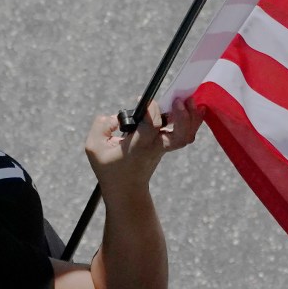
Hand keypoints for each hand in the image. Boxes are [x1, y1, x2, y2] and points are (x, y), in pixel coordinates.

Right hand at [82, 99, 201, 200]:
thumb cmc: (110, 168)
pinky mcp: (168, 144)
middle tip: (178, 100)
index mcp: (139, 147)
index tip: (142, 99)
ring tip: (189, 99)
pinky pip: (186, 134)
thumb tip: (116, 117)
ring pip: (187, 135)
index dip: (151, 110)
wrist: (126, 190)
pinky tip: (192, 106)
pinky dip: (193, 120)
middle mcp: (155, 146)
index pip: (152, 126)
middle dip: (183, 116)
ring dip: (192, 117)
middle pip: (180, 134)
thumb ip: (101, 127)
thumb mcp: (94, 148)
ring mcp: (164, 147)